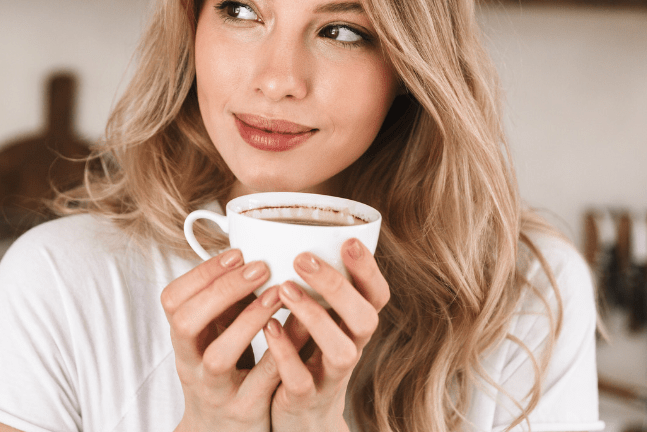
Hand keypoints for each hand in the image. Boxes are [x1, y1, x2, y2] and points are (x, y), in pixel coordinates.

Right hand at [160, 249, 283, 431]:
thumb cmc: (223, 375)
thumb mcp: (213, 338)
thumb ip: (225, 304)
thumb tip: (251, 254)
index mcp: (184, 341)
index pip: (173, 300)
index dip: (201, 273)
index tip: (236, 253)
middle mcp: (192, 365)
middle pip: (186, 324)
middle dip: (221, 290)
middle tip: (259, 267)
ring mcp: (216, 390)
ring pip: (219, 357)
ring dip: (247, 321)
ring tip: (277, 294)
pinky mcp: (245, 410)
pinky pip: (261, 382)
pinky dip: (278, 354)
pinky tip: (298, 329)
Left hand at [265, 238, 389, 430]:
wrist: (301, 417)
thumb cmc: (306, 355)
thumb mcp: (317, 318)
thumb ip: (312, 286)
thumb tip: (286, 233)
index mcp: (354, 325)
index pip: (377, 295)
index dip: (368, 270)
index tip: (348, 241)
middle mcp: (351, 348)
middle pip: (366, 319)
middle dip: (337, 286)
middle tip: (304, 258)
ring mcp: (330, 377)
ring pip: (342, 351)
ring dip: (315, 317)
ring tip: (284, 289)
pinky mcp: (306, 399)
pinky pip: (302, 380)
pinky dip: (286, 352)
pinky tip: (269, 327)